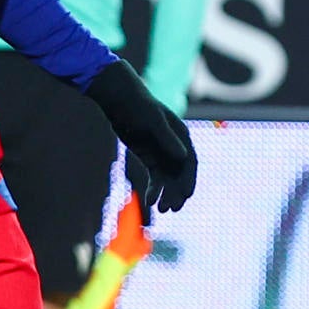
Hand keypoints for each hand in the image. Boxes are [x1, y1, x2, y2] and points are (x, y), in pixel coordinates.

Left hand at [84, 60, 195, 218]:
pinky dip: (154, 189)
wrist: (118, 98)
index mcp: (181, 136)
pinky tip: (149, 201)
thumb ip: (166, 138)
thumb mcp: (151, 120)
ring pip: (168, 179)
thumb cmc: (136, 105)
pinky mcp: (150, 157)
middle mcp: (175, 146)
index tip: (185, 195)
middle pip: (180, 174)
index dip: (189, 179)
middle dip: (177, 192)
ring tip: (161, 210)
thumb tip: (183, 156)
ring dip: (166, 194)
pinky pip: (155, 177)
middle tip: (170, 209)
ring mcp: (162, 152)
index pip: (190, 162)